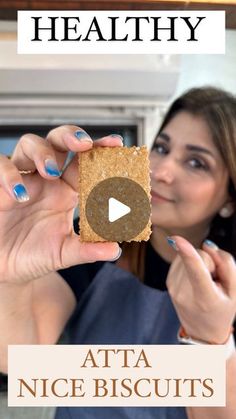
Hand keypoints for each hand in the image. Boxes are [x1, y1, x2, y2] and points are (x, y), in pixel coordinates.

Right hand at [0, 126, 121, 282]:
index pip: (83, 161)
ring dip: (42, 151)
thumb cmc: (34, 255)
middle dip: (70, 136)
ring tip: (51, 171)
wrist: (6, 269)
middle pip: (57, 142)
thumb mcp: (63, 254)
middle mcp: (45, 180)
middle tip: (83, 144)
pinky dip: (10, 175)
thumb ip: (87, 250)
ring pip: (28, 144)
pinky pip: (0, 167)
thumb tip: (115, 250)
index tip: (115, 143)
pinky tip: (20, 194)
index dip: (98, 149)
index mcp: (66, 190)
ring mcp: (22, 179)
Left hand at [166, 236, 235, 343]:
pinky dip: (190, 265)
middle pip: (199, 255)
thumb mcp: (235, 291)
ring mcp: (173, 288)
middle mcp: (184, 293)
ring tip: (204, 282)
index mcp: (204, 298)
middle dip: (210, 262)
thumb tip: (206, 244)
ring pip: (188, 255)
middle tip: (214, 281)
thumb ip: (227, 264)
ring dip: (199, 263)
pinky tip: (195, 281)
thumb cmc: (222, 309)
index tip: (176, 238)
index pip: (196, 270)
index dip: (188, 252)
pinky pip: (181, 259)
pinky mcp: (168, 282)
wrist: (202, 332)